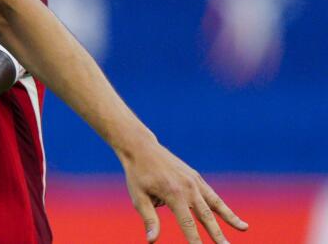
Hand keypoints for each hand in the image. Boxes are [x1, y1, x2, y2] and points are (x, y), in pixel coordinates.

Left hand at [120, 139, 247, 242]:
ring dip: (230, 218)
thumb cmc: (137, 175)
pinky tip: (233, 217)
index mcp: (173, 194)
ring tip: (244, 228)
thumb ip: (149, 219)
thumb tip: (151, 241)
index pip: (187, 224)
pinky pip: (212, 195)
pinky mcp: (196, 178)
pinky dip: (223, 206)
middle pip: (207, 217)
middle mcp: (188, 188)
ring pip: (215, 204)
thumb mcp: (139, 197)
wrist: (142, 148)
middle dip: (217, 235)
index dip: (195, 241)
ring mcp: (194, 182)